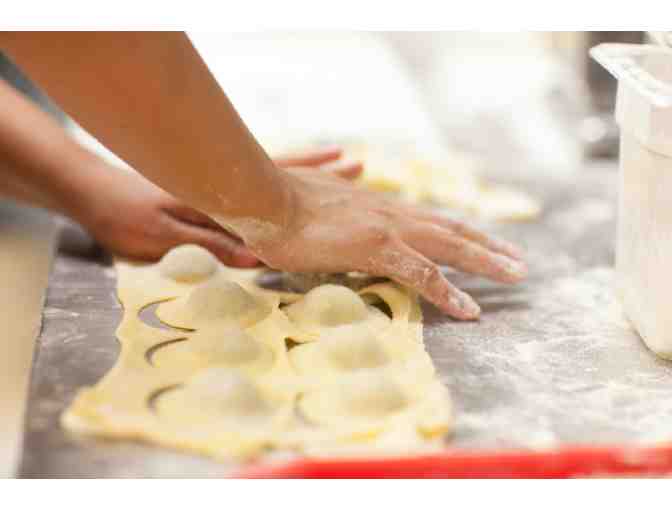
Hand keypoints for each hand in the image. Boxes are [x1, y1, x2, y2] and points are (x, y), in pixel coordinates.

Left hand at [78, 147, 360, 266]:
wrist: (94, 192)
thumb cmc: (124, 217)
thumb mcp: (162, 238)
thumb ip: (209, 245)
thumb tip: (256, 259)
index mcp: (221, 197)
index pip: (275, 194)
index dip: (313, 190)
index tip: (346, 189)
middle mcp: (229, 183)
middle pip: (287, 174)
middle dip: (324, 174)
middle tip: (357, 165)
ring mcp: (225, 180)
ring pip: (278, 171)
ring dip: (312, 167)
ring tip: (345, 160)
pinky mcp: (215, 182)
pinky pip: (260, 174)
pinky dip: (287, 170)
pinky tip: (301, 172)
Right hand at [246, 168, 526, 319]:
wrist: (263, 197)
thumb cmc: (281, 202)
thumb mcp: (319, 199)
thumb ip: (341, 197)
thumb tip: (348, 187)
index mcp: (379, 205)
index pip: (431, 219)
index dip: (460, 231)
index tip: (483, 240)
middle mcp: (392, 213)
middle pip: (452, 229)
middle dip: (488, 245)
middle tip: (517, 260)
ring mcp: (388, 228)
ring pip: (450, 246)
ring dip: (487, 261)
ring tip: (516, 275)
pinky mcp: (377, 247)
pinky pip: (423, 274)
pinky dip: (449, 293)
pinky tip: (470, 311)